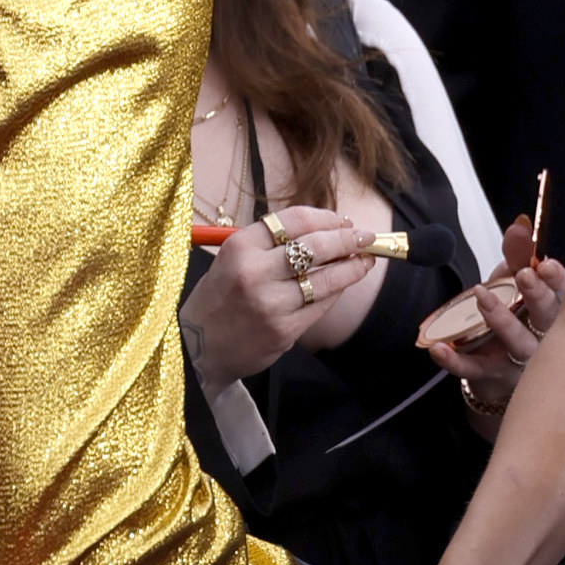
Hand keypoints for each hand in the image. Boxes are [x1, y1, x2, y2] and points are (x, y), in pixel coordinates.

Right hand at [182, 205, 378, 387]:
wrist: (198, 347)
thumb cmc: (220, 299)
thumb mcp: (234, 259)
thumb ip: (272, 245)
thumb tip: (326, 230)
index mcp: (241, 247)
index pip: (294, 220)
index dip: (326, 218)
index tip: (343, 222)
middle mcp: (255, 272)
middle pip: (316, 246)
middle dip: (348, 239)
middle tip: (366, 238)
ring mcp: (270, 303)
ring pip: (326, 278)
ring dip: (352, 267)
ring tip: (365, 260)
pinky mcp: (283, 329)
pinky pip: (321, 305)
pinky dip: (337, 291)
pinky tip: (344, 284)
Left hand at [445, 219, 564, 428]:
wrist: (499, 368)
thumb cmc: (515, 317)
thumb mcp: (515, 282)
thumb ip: (517, 254)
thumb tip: (520, 225)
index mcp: (554, 309)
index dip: (558, 280)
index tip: (545, 265)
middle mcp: (544, 336)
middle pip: (548, 319)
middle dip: (538, 296)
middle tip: (524, 275)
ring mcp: (520, 360)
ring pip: (517, 344)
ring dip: (501, 321)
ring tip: (482, 297)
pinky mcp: (493, 376)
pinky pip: (473, 369)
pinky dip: (454, 360)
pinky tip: (437, 347)